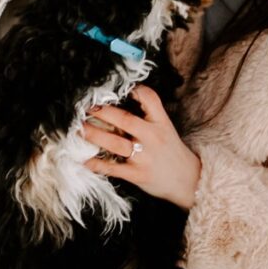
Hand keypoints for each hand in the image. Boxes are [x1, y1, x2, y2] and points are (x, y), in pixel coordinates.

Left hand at [82, 84, 201, 209]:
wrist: (188, 181)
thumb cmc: (171, 152)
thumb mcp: (165, 129)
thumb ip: (147, 117)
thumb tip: (118, 104)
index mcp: (161, 122)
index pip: (149, 99)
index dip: (133, 90)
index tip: (115, 87)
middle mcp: (153, 137)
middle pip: (125, 120)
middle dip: (102, 112)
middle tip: (84, 107)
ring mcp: (144, 157)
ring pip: (115, 143)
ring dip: (94, 135)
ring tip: (78, 129)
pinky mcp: (137, 175)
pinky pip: (113, 169)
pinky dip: (97, 164)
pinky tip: (83, 160)